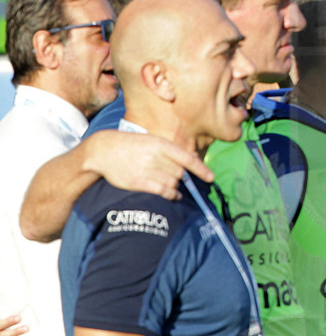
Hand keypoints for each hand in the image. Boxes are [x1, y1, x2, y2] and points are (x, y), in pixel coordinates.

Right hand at [86, 131, 213, 200]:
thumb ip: (173, 151)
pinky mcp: (139, 182)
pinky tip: (173, 194)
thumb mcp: (152, 141)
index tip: (211, 177)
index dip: (201, 169)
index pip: (186, 158)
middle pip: (180, 173)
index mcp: (160, 144)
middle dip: (182, 177)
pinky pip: (163, 192)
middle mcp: (155, 156)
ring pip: (173, 183)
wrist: (104, 150)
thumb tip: (195, 158)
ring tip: (172, 186)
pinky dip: (171, 195)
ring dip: (176, 187)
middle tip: (177, 177)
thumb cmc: (132, 145)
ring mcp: (146, 170)